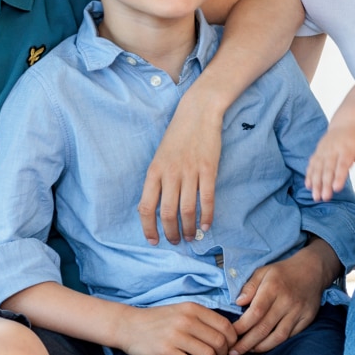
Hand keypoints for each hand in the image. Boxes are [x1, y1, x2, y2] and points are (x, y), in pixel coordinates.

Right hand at [115, 302, 238, 354]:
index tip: (228, 346)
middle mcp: (185, 320)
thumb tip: (228, 334)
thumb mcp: (181, 310)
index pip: (225, 326)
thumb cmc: (158, 320)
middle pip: (219, 342)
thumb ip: (203, 318)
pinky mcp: (165, 352)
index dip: (232, 339)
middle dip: (223, 353)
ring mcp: (175, 336)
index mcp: (192, 308)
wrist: (128, 326)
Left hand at [141, 86, 221, 244]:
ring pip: (187, 210)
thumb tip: (158, 207)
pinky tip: (206, 226)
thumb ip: (158, 180)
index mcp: (154, 171)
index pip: (146, 207)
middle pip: (167, 213)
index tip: (153, 241)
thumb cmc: (178, 135)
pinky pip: (206, 199)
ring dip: (188, 228)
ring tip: (190, 237)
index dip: (148, 228)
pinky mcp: (208, 169)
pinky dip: (207, 216)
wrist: (198, 112)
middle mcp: (170, 173)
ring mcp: (190, 172)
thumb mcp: (160, 157)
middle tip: (175, 242)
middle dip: (170, 233)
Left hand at [230, 247, 330, 354]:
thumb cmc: (283, 272)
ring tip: (248, 351)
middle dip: (246, 344)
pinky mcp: (307, 319)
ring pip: (278, 336)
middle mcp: (286, 301)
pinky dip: (276, 343)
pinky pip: (290, 336)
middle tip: (233, 353)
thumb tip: (238, 303)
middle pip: (264, 328)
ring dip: (261, 347)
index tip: (230, 335)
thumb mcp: (263, 271)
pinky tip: (265, 345)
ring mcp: (298, 312)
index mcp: (273, 288)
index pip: (255, 312)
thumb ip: (249, 287)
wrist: (312, 270)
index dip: (242, 327)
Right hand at [306, 123, 354, 198]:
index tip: (336, 189)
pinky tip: (308, 186)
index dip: (338, 177)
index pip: (342, 164)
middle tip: (325, 198)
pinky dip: (309, 175)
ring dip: (316, 183)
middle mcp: (333, 149)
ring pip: (318, 168)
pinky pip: (312, 164)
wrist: (348, 122)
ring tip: (316, 197)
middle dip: (325, 184)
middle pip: (328, 168)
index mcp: (347, 149)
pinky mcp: (318, 151)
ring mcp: (324, 150)